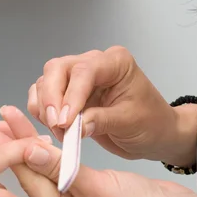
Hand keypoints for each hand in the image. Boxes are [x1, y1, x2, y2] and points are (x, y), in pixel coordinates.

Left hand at [0, 106, 196, 196]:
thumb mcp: (98, 188)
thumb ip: (61, 168)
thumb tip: (26, 151)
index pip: (32, 183)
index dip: (12, 152)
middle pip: (36, 176)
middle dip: (18, 146)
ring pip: (49, 171)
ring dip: (33, 146)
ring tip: (12, 122)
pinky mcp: (89, 194)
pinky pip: (65, 170)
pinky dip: (54, 153)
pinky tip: (40, 138)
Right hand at [25, 46, 196, 165]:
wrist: (154, 134)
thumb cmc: (151, 123)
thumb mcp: (130, 122)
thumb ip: (101, 121)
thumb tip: (74, 126)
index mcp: (115, 62)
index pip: (84, 71)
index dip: (70, 96)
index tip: (64, 121)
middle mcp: (93, 64)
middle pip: (57, 70)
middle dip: (51, 98)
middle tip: (56, 125)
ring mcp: (78, 79)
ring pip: (46, 82)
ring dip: (45, 108)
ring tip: (60, 131)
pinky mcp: (68, 95)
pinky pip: (43, 97)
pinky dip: (41, 112)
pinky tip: (53, 128)